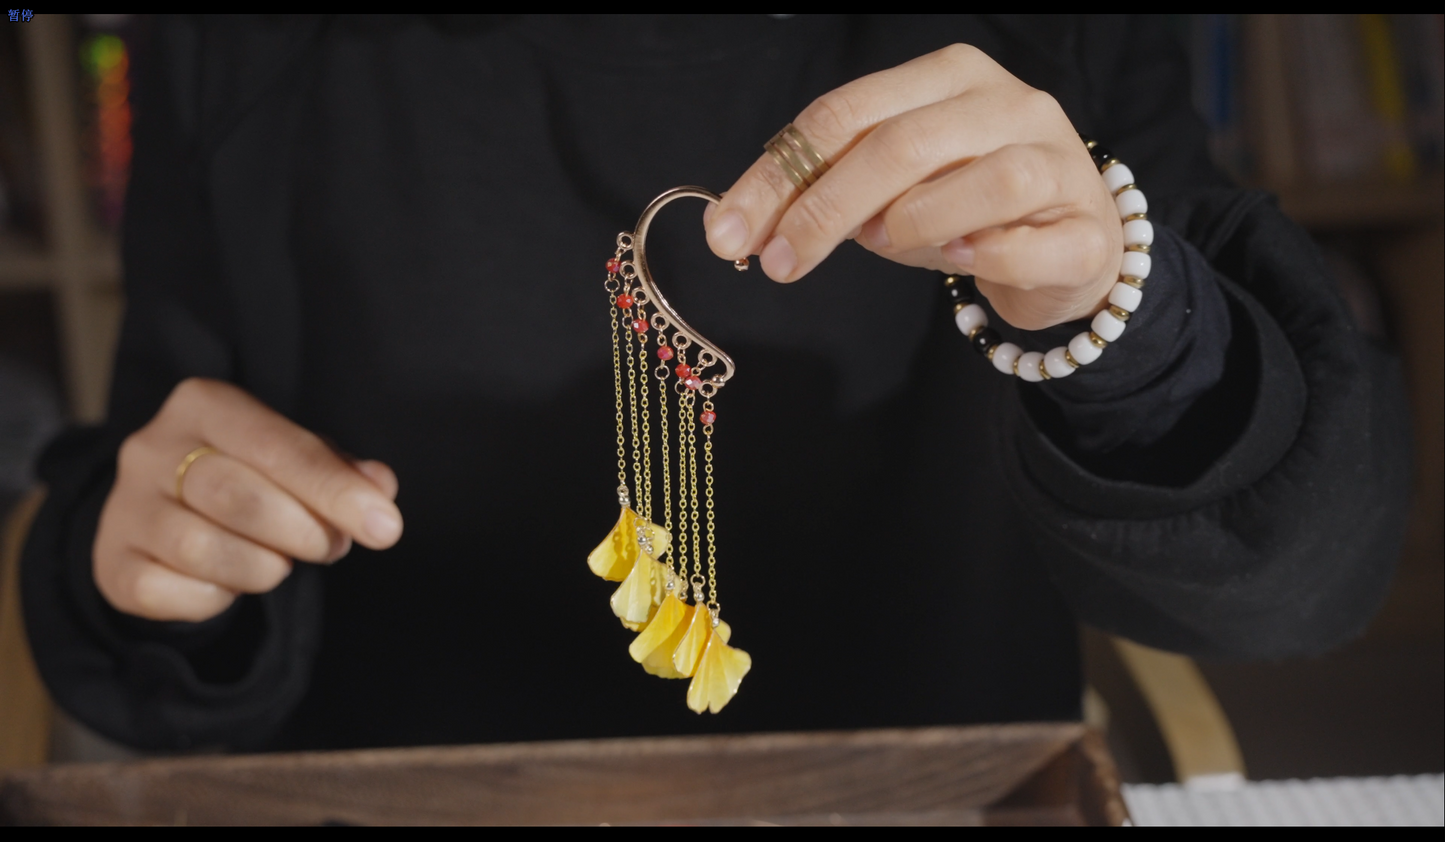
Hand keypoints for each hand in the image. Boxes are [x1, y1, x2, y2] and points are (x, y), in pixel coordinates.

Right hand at [94, 378, 403, 621]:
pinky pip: (169, 592)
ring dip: (262, 567)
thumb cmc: (248, 477)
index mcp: (204, 405)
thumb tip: (380, 486)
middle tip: (331, 546)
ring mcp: (125, 506)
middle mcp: (151, 448)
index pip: (277, 446)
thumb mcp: (296, 460)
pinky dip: (215, 598)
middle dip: (302, 531)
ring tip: (280, 562)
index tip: (385, 526)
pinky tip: (229, 582)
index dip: (335, 490)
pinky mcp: (112, 563)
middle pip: (237, 496)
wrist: (165, 517)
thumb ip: (339, 470)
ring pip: (200, 547)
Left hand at [705, 44, 1121, 329]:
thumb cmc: (965, 211)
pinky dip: (984, 256)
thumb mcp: (886, 191)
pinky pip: (1029, 242)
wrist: (1068, 249)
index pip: (844, 115)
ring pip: (986, 180)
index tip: (728, 231)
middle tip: (778, 263)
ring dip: (915, 222)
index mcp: (947, 78)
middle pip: (901, 145)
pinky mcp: (1086, 228)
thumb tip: (743, 224)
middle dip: (824, 209)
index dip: (778, 175)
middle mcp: (1007, 105)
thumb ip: (826, 191)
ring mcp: (1058, 161)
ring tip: (884, 245)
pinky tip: (959, 260)